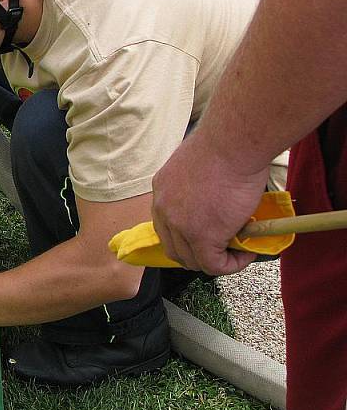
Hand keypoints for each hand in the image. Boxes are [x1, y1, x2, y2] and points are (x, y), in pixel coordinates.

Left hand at [151, 130, 267, 274]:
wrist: (233, 143)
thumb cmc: (226, 145)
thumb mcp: (200, 165)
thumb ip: (199, 187)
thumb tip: (215, 200)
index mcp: (162, 189)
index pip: (166, 226)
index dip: (187, 237)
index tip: (211, 235)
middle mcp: (164, 209)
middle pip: (174, 247)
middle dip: (198, 253)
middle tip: (224, 249)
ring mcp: (180, 225)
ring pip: (192, 260)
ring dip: (216, 260)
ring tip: (239, 250)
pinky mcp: (202, 237)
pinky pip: (214, 265)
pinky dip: (231, 265)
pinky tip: (247, 253)